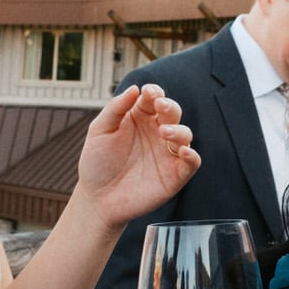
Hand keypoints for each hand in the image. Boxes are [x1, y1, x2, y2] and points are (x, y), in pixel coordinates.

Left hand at [74, 84, 198, 228]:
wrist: (97, 199)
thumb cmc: (96, 163)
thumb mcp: (100, 131)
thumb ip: (115, 108)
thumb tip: (135, 88)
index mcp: (139, 119)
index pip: (154, 99)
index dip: (155, 92)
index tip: (149, 92)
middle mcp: (156, 133)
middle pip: (173, 113)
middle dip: (170, 106)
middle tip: (160, 106)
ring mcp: (166, 154)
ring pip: (185, 135)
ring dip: (178, 130)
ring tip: (164, 133)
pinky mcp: (174, 175)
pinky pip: (191, 163)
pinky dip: (192, 156)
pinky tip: (183, 152)